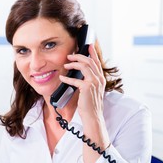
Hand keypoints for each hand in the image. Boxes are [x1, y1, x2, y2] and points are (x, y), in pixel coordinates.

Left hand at [59, 43, 109, 162]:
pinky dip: (67, 78)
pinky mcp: (87, 88)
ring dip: (73, 63)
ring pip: (84, 66)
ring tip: (66, 64)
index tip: (88, 45)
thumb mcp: (91, 91)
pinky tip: (62, 78)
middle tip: (70, 55)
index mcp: (101, 79)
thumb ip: (87, 81)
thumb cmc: (90, 105)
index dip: (92, 53)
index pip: (97, 62)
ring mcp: (94, 83)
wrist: (93, 117)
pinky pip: (75, 79)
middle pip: (90, 61)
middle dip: (79, 56)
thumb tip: (78, 74)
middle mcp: (99, 79)